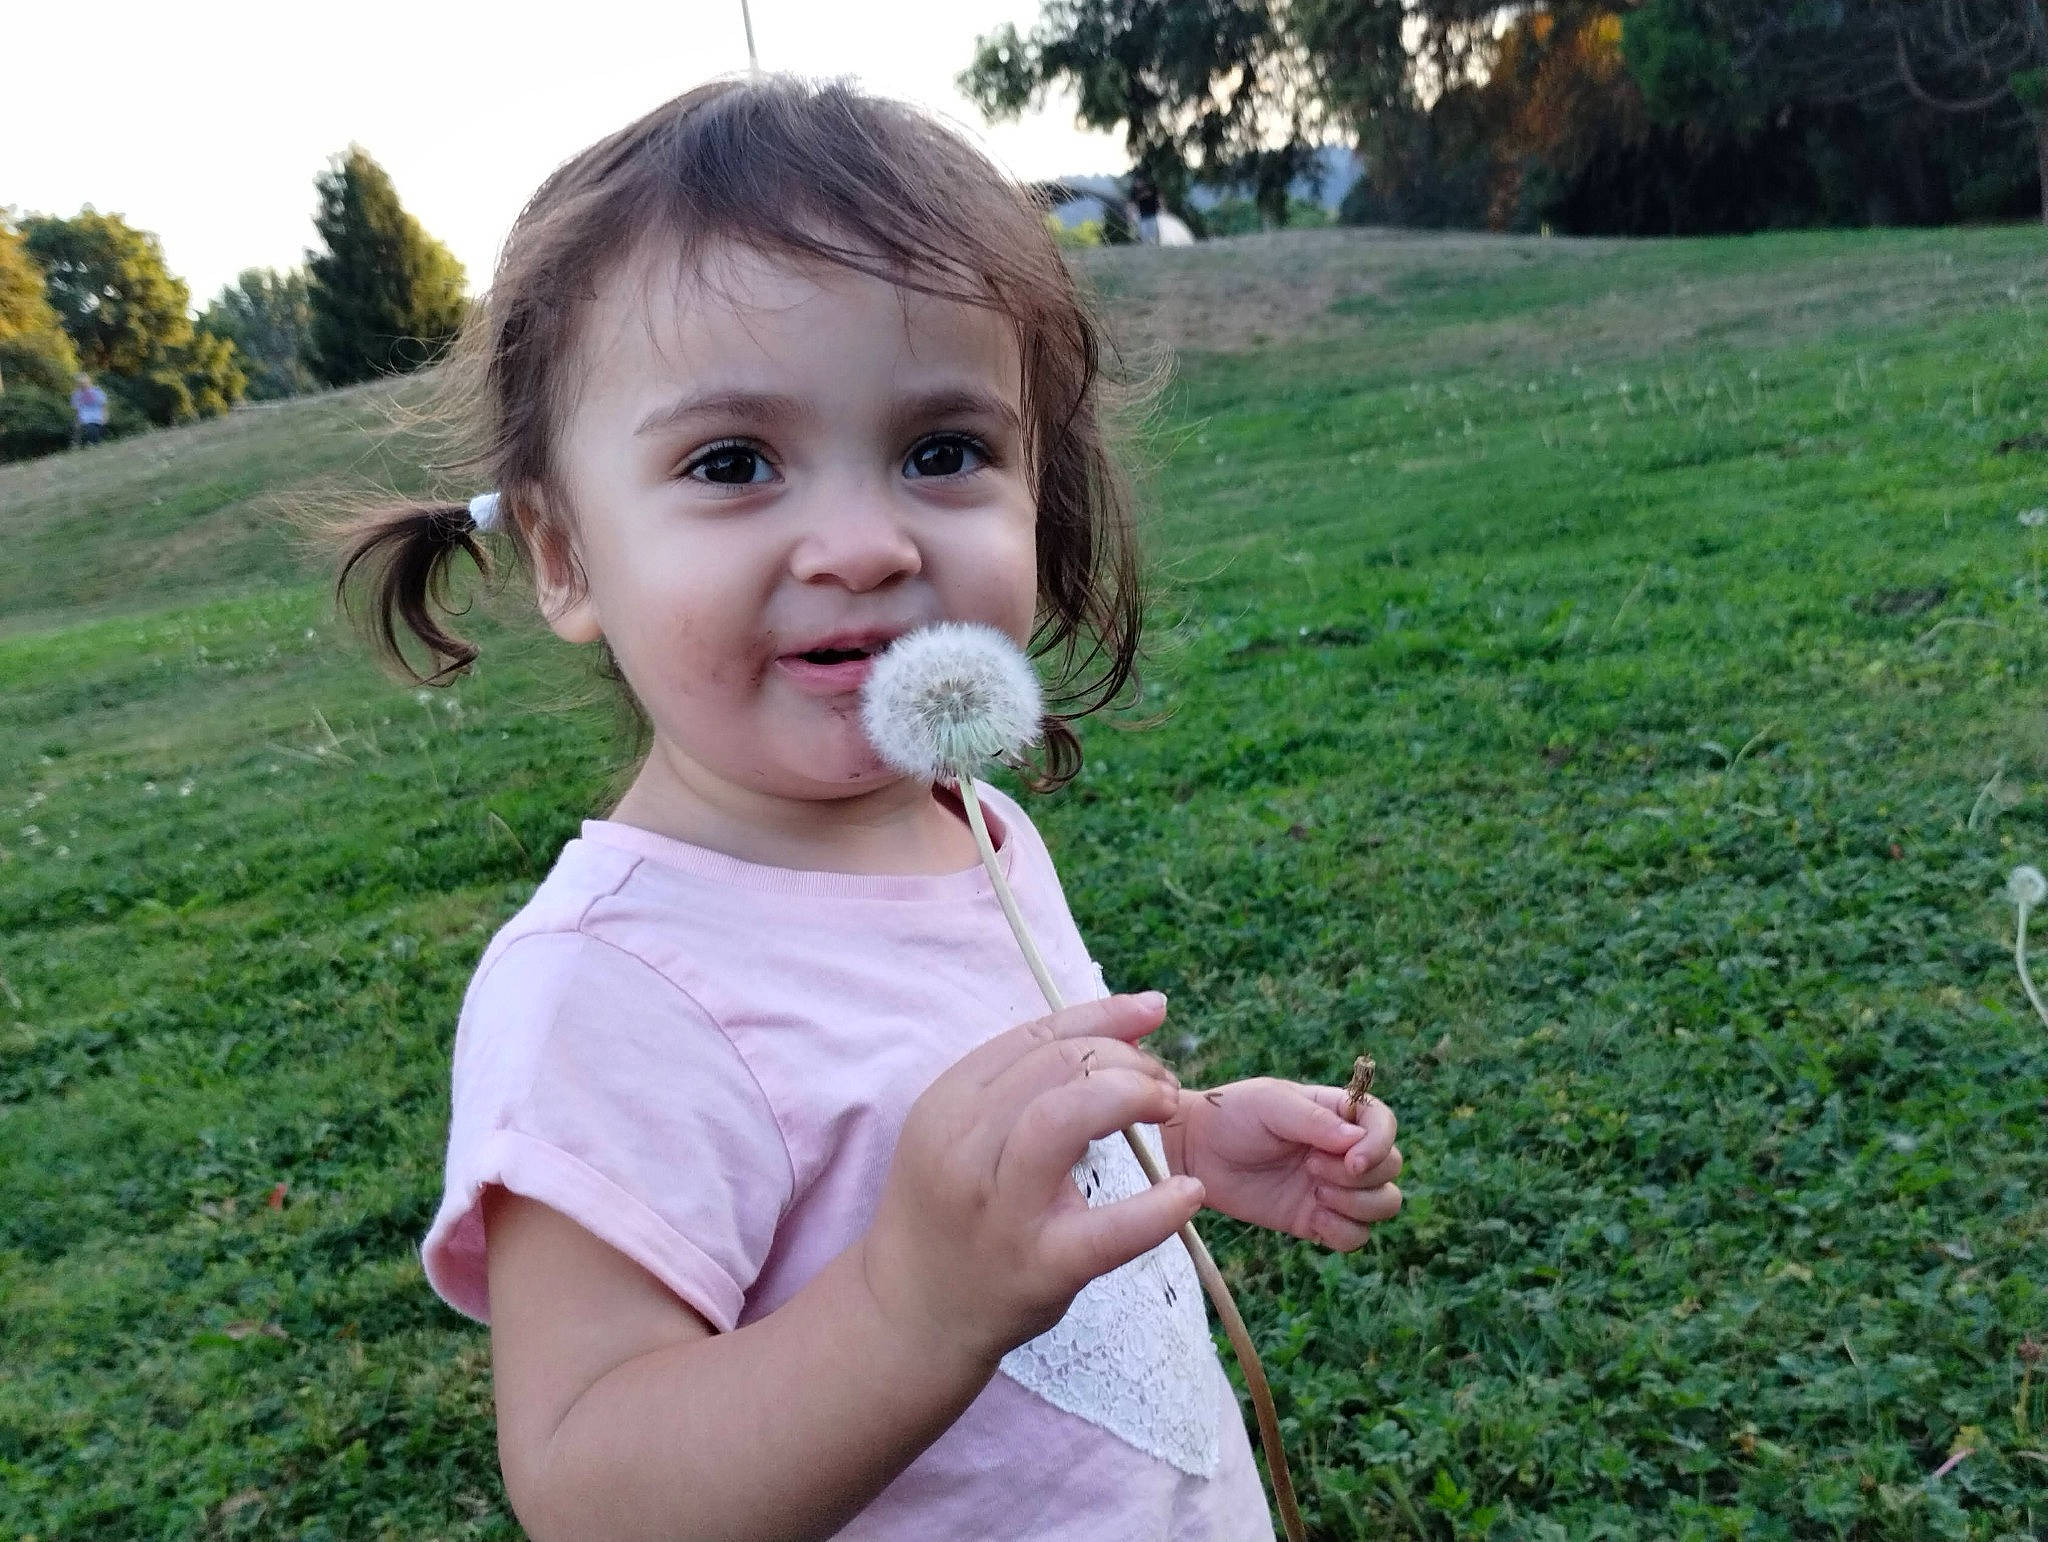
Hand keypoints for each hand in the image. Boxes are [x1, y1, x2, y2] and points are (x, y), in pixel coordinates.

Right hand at [859, 994, 1207, 1368]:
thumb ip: (1026, 1081)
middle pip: (1056, 1066)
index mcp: (948, 1104)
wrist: (910, 1314)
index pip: (1035, 1036)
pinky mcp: (1037, 1268)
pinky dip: (1155, 1209)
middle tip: (1162, 1084)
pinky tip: (1189, 1194)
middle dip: (1125, 1060)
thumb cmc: (952, 1210)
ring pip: (1064, 1118)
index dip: (1105, 1015)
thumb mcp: (962, 1132)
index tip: (1153, 1013)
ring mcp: (999, 1210)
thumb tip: (1125, 1025)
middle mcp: (963, 1148)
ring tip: (1169, 1109)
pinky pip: (1106, 1231)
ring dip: (1130, 1098)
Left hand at [1169, 1078, 1401, 1250]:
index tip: (1351, 1160)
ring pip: (1383, 1205)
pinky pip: (1355, 1237)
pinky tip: (1312, 1217)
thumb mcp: (1270, 1104)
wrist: (1194, 1153)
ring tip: (1314, 1193)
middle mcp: (1342, 1151)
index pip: (1384, 1126)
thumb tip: (1355, 1142)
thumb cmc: (1230, 1115)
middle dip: (1359, 1176)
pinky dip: (1342, 1232)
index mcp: (1337, 1114)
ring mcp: (1332, 1187)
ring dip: (1356, 1204)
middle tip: (1310, 1168)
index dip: (1379, 1146)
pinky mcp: (1316, 1220)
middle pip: (1390, 1169)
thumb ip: (1314, 1120)